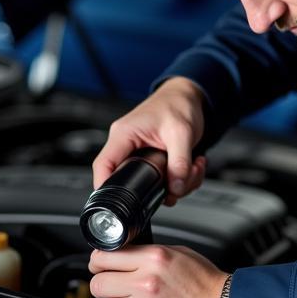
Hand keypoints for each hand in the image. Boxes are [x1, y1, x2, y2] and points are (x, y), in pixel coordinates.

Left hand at [88, 244, 227, 297]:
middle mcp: (147, 283)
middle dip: (103, 283)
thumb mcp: (177, 253)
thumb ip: (145, 253)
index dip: (98, 261)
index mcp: (154, 259)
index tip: (99, 265)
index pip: (103, 257)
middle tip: (114, 284)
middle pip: (98, 283)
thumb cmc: (204, 283)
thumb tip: (120, 256)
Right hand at [92, 76, 207, 203]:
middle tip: (181, 181)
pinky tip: (192, 164)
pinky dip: (183, 178)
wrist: (189, 97)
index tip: (118, 201)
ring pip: (153, 184)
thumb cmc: (178, 104)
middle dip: (161, 188)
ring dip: (179, 183)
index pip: (103, 165)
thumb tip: (176, 188)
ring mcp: (140, 154)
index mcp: (124, 135)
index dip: (105, 186)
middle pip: (133, 181)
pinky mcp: (154, 159)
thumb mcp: (181, 133)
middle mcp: (128, 145)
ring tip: (193, 167)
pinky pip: (165, 179)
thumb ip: (180, 162)